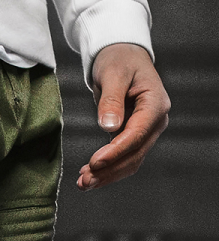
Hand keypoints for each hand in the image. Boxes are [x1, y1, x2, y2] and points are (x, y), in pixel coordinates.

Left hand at [77, 43, 169, 189]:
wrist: (123, 56)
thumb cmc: (119, 60)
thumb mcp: (113, 74)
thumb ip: (111, 100)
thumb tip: (109, 127)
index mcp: (155, 104)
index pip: (137, 135)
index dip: (116, 152)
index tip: (95, 162)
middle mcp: (155, 121)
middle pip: (135, 154)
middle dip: (110, 170)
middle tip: (85, 181)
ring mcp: (147, 131)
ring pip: (130, 161)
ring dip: (107, 175)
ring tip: (83, 184)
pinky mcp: (134, 136)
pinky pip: (123, 158)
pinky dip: (107, 169)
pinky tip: (88, 176)